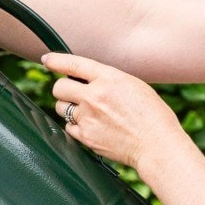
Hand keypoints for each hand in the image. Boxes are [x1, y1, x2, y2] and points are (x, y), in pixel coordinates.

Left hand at [44, 52, 182, 172]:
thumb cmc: (152, 115)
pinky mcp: (84, 136)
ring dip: (68, 108)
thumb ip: (108, 81)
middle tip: (72, 93)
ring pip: (61, 108)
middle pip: (59, 88)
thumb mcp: (134, 86)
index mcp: (109, 79)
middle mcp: (94, 96)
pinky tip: (92, 127)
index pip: (74, 64)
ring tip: (88, 112)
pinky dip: (76, 126)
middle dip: (62, 89)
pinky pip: (68, 126)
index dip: (56, 61)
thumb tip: (86, 80)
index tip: (48, 60)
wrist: (156, 144)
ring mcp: (87, 117)